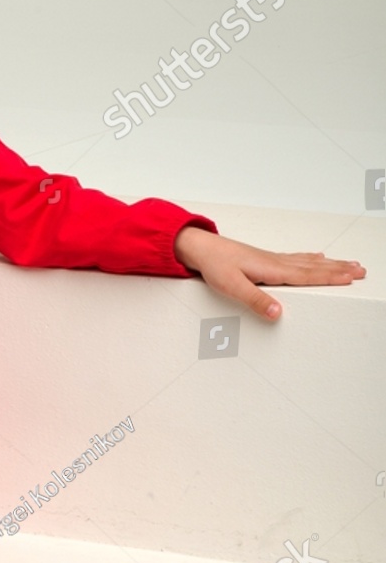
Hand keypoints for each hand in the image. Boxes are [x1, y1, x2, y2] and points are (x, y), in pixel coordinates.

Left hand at [174, 227, 365, 320]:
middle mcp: (276, 262)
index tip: (352, 278)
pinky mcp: (266, 259)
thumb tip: (278, 314)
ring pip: (309, 262)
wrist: (201, 248)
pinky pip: (297, 259)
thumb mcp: (232, 287)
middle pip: (315, 267)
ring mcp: (272, 259)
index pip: (308, 276)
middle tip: (362, 271)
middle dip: (339, 270)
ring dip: (330, 264)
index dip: (331, 277)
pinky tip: (317, 257)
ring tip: (349, 265)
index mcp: (272, 270)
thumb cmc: (214, 266)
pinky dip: (311, 259)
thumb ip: (255, 300)